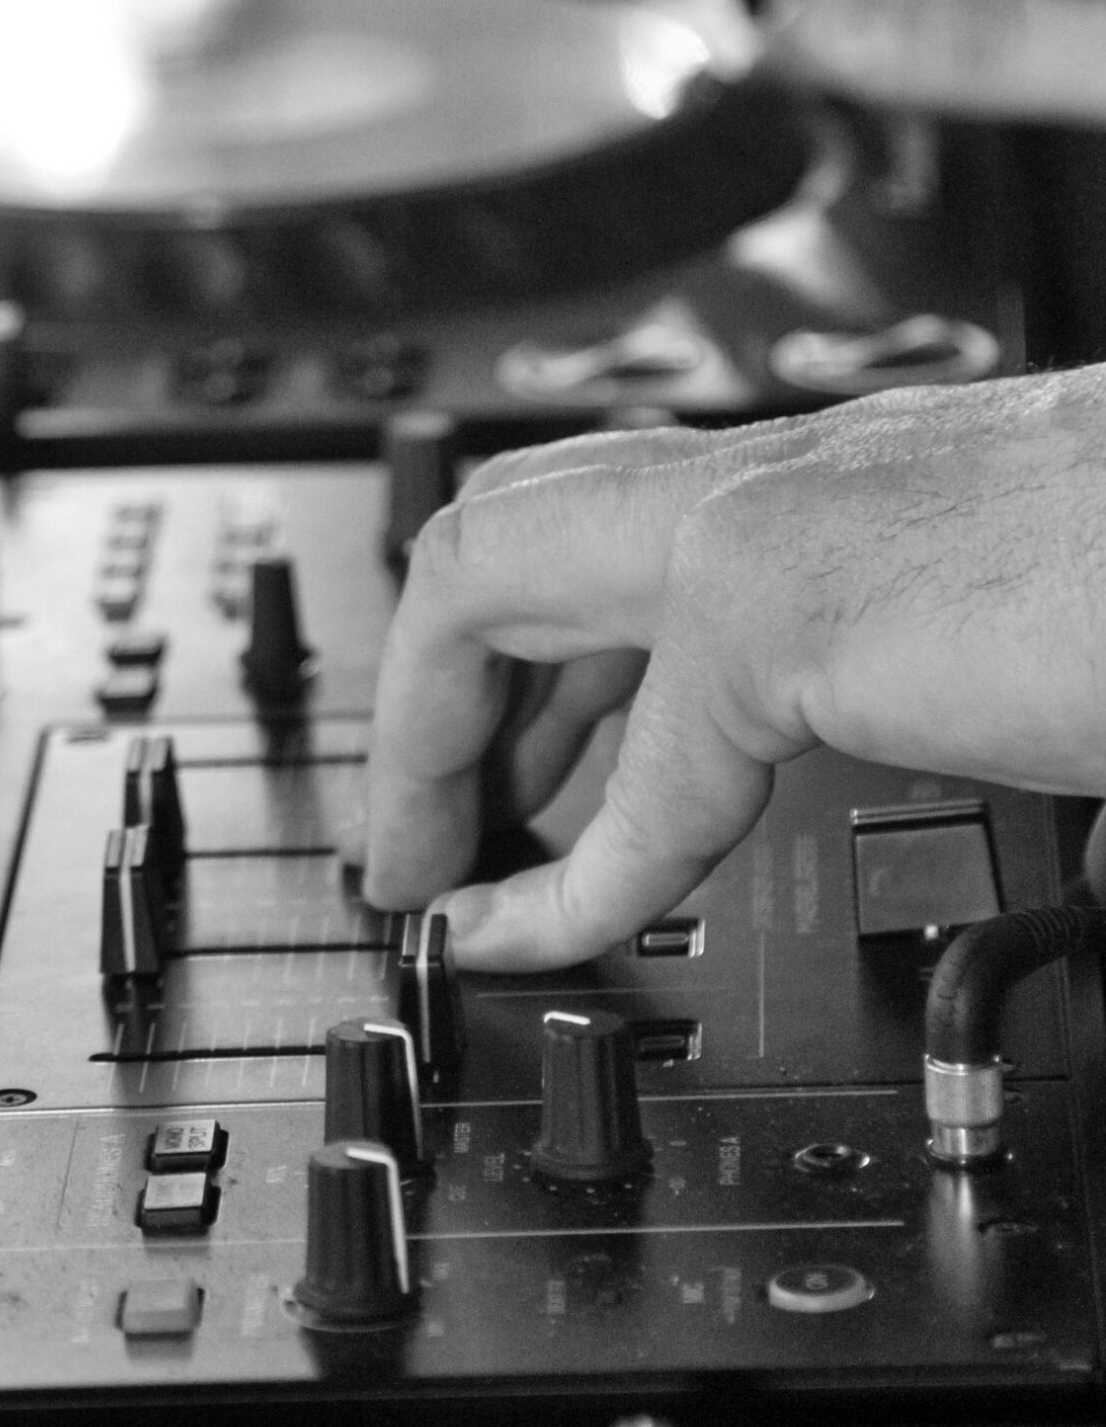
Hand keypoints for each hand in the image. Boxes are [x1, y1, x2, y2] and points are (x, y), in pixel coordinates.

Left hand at [362, 372, 1105, 967]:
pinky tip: (518, 950)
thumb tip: (899, 722)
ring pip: (495, 583)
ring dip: (442, 744)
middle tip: (425, 831)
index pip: (609, 516)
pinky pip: (634, 776)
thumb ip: (915, 658)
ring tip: (430, 885)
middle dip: (438, 682)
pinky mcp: (787, 606)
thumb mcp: (1001, 626)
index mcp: (844, 476)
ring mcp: (776, 522)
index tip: (506, 768)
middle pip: (507, 526)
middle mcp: (790, 476)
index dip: (525, 653)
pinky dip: (557, 880)